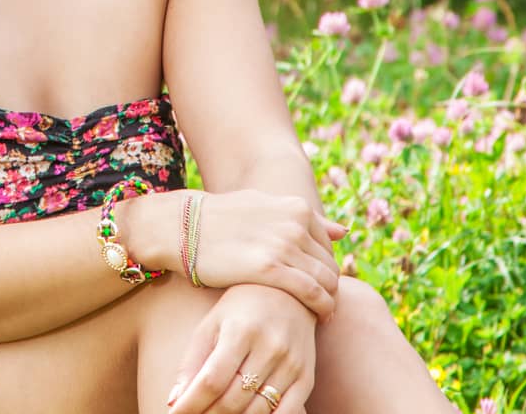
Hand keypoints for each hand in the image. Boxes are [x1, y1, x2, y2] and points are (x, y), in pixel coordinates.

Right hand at [142, 189, 344, 321]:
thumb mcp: (264, 207)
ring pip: (326, 281)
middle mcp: (294, 223)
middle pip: (330, 265)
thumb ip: (302, 220)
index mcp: (296, 208)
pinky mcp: (269, 268)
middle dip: (331, 288)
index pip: (329, 247)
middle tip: (324, 306)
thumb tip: (344, 231)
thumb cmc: (221, 220)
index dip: (327, 270)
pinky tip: (317, 319)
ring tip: (322, 316)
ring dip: (329, 301)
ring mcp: (283, 244)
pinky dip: (321, 307)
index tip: (320, 286)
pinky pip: (311, 293)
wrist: (182, 227)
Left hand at [165, 283, 316, 413]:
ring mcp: (291, 364)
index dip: (191, 404)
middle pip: (233, 400)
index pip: (211, 381)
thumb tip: (174, 401)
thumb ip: (192, 362)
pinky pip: (288, 412)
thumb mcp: (211, 324)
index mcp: (239, 331)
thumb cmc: (240, 308)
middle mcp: (268, 348)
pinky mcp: (307, 377)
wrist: (289, 291)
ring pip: (257, 410)